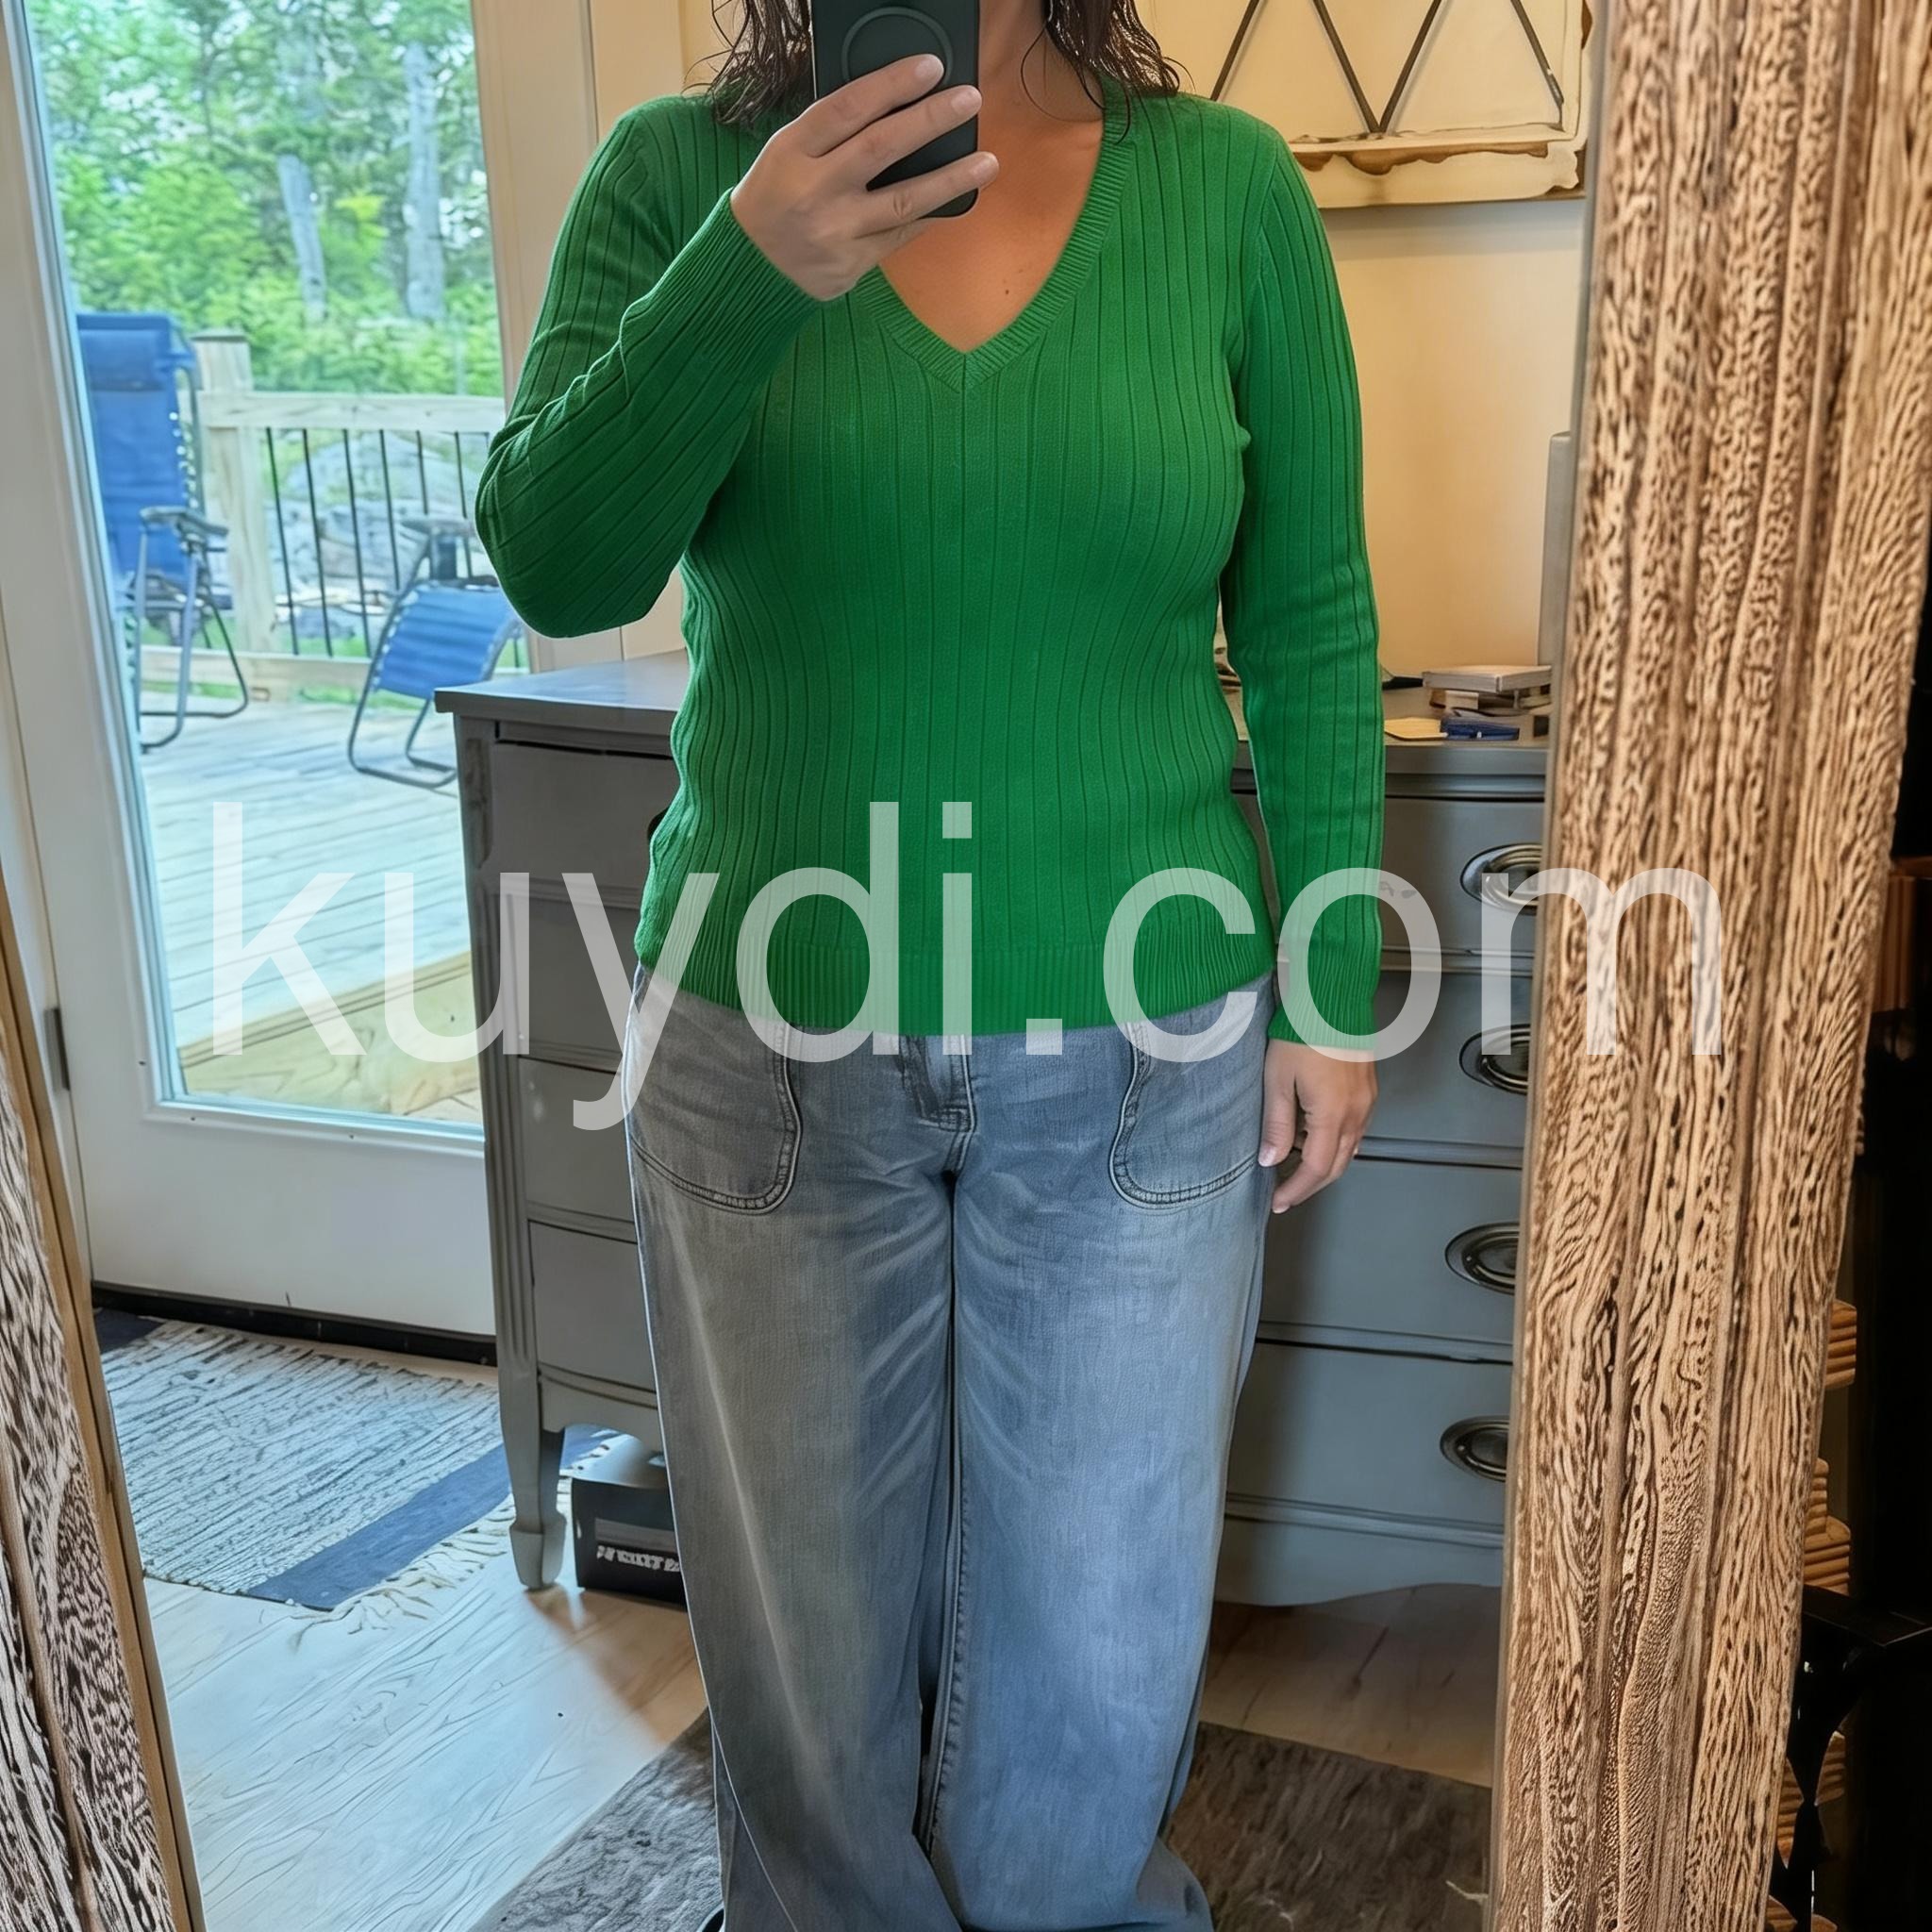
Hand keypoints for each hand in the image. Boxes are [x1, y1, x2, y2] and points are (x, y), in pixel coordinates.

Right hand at [731, 55, 997, 300]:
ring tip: (987, 161)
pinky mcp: (852, 263)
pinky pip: (901, 234)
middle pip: (881, 147)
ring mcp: (836, 230)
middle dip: (930, 119)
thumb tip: (893, 105)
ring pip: (903, 199)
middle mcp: (815, 189)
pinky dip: (931, 215)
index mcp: (793, 151)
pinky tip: (957, 199)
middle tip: (969, 99)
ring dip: (951, 178)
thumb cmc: (774, 197)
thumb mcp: (785, 152)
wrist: (750, 266)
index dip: (892, 84)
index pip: (848, 107)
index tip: (930, 68)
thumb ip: (831, 132)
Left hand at [1258, 1042, 1375, 1212]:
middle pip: (1337, 1166)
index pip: (1316, 1170)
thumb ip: (1276, 1124)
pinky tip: (1314, 1136)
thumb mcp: (1277, 1079)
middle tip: (1285, 1193)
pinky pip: (1356, 1129)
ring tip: (1293, 1164)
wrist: (1330, 998)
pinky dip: (1336, 1142)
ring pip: (1350, 1149)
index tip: (1278, 1201)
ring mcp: (1367, 1102)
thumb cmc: (1302, 1031)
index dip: (1296, 1190)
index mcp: (1333, 1114)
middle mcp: (1357, 1113)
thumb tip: (1270, 1160)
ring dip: (1324, 1164)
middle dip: (1310, 1185)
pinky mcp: (1368, 1090)